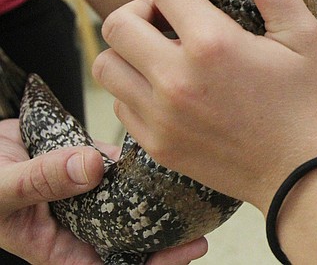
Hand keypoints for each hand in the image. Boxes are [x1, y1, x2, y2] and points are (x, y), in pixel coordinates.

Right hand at [0, 120, 206, 263]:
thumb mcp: (2, 186)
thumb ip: (40, 180)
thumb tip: (89, 169)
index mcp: (56, 244)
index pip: (109, 263)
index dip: (148, 262)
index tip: (184, 252)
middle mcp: (76, 222)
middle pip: (128, 236)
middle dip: (164, 236)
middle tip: (201, 229)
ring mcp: (83, 194)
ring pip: (128, 201)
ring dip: (158, 200)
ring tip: (196, 196)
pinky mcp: (85, 164)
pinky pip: (118, 168)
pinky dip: (139, 165)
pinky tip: (169, 157)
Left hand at [93, 0, 316, 209]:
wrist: (302, 172)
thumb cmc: (307, 99)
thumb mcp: (303, 33)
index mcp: (212, 43)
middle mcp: (175, 78)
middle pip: (117, 22)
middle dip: (140, 9)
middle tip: (167, 16)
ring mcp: (160, 115)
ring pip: (106, 64)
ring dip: (129, 50)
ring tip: (161, 52)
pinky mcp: (156, 144)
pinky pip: (119, 103)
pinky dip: (135, 88)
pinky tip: (168, 88)